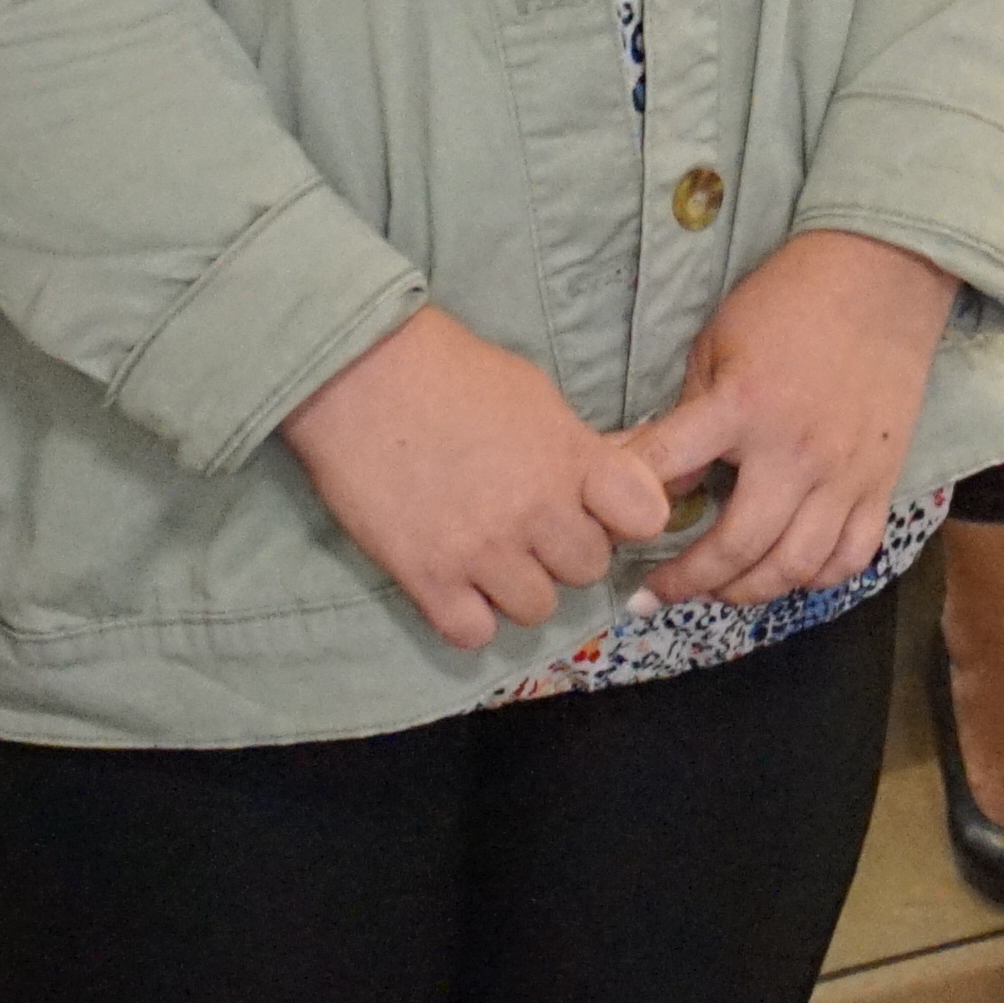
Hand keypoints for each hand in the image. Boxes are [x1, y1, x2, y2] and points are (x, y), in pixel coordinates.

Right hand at [280, 310, 680, 650]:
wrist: (357, 371)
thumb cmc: (449, 368)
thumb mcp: (534, 393)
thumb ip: (576, 445)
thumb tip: (615, 479)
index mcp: (570, 457)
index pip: (646, 517)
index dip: (625, 516)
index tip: (598, 506)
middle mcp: (536, 509)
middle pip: (588, 568)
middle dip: (564, 549)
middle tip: (529, 525)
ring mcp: (482, 549)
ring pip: (537, 608)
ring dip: (518, 586)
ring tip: (488, 553)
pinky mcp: (428, 577)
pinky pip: (473, 633)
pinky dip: (468, 615)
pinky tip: (454, 583)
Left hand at [624, 229, 960, 606]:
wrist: (881, 279)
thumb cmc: (789, 301)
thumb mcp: (717, 343)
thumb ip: (686, 415)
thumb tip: (650, 478)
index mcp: (742, 407)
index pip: (666, 471)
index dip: (627, 509)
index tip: (610, 534)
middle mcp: (794, 453)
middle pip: (736, 546)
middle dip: (688, 580)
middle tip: (658, 593)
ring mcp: (844, 474)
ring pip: (793, 567)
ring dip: (746, 591)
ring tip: (718, 591)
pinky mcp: (880, 482)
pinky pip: (849, 557)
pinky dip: (815, 578)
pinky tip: (786, 572)